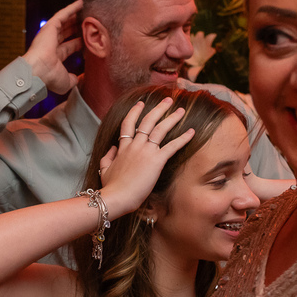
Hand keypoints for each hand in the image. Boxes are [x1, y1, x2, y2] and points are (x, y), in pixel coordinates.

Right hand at [23, 0, 83, 95]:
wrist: (38, 71)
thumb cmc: (50, 78)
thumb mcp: (66, 82)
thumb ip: (73, 79)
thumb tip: (78, 79)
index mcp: (54, 58)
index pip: (68, 48)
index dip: (77, 43)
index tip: (87, 39)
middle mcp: (51, 45)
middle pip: (66, 33)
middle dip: (75, 28)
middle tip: (86, 23)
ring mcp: (49, 35)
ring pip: (64, 22)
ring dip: (74, 16)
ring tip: (85, 10)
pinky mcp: (50, 27)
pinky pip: (62, 14)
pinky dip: (71, 8)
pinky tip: (81, 3)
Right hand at [99, 98, 195, 217]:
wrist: (117, 196)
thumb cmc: (110, 187)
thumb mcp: (104, 169)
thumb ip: (107, 157)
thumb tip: (112, 148)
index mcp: (123, 148)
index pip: (128, 124)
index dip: (135, 112)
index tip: (140, 104)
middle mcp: (135, 145)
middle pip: (148, 121)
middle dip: (158, 109)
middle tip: (168, 100)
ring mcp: (146, 152)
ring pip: (160, 129)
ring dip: (172, 118)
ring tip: (181, 110)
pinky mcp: (156, 161)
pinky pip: (172, 146)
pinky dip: (183, 138)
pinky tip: (192, 132)